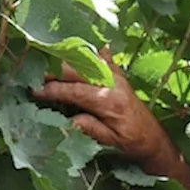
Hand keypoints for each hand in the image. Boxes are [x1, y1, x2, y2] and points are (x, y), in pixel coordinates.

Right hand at [32, 48, 180, 173]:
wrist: (154, 138)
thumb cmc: (132, 142)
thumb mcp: (110, 141)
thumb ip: (91, 128)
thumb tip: (70, 120)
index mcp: (108, 101)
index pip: (75, 91)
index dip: (53, 90)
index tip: (35, 90)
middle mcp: (112, 83)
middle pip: (78, 70)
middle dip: (55, 71)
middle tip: (34, 73)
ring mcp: (116, 76)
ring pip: (87, 61)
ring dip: (68, 60)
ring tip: (48, 60)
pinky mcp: (118, 75)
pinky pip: (102, 59)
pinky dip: (91, 53)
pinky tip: (81, 46)